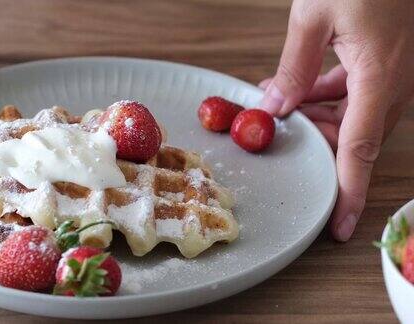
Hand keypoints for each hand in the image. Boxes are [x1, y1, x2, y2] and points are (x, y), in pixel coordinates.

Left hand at [259, 0, 413, 240]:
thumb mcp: (314, 14)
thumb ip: (294, 67)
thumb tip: (273, 107)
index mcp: (379, 77)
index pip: (360, 150)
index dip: (347, 192)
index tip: (338, 227)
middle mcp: (394, 82)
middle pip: (350, 135)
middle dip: (311, 140)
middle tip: (273, 133)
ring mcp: (395, 73)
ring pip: (351, 115)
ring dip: (313, 115)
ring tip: (274, 104)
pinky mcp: (387, 61)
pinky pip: (355, 92)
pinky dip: (325, 94)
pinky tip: (294, 85)